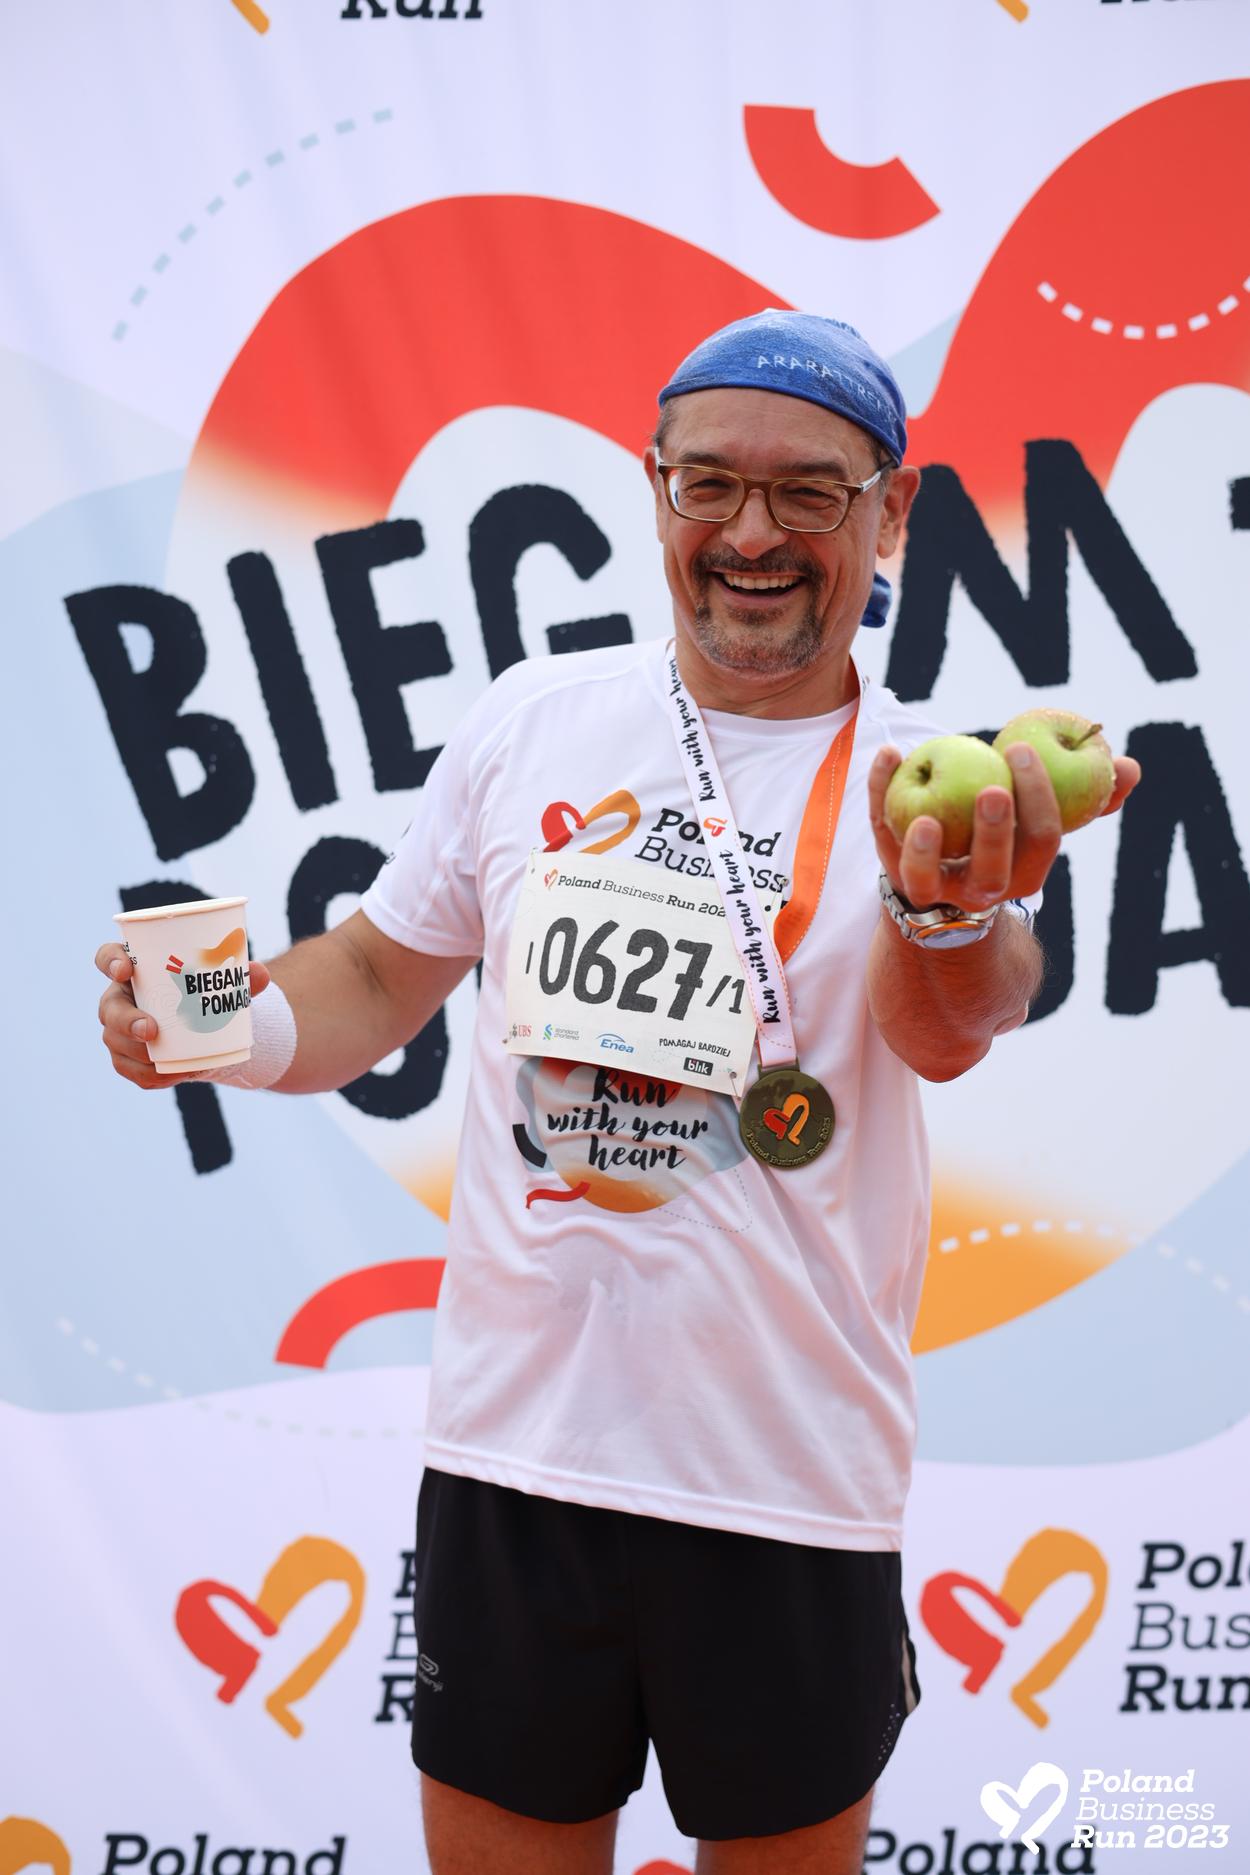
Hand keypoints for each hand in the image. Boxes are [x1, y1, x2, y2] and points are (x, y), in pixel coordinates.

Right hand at [95, 942, 270, 1089]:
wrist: (206, 1028)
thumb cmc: (206, 993)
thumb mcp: (224, 983)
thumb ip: (241, 977)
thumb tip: (259, 974)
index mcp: (136, 969)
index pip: (109, 958)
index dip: (111, 962)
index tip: (126, 970)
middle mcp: (120, 999)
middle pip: (110, 1008)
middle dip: (126, 1021)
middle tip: (151, 1030)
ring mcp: (120, 1031)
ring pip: (117, 1042)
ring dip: (139, 1054)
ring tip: (172, 1061)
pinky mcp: (128, 1058)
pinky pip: (132, 1070)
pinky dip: (152, 1075)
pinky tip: (172, 1075)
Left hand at [868, 741, 1140, 912]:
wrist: (944, 886)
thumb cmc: (1005, 839)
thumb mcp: (1041, 821)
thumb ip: (1087, 795)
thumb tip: (1130, 768)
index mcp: (1025, 872)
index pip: (1042, 839)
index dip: (1037, 797)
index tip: (1021, 749)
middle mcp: (981, 889)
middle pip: (993, 869)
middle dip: (995, 831)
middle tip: (992, 786)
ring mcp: (934, 889)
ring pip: (925, 881)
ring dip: (923, 851)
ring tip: (924, 815)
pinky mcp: (893, 871)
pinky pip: (882, 835)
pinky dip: (880, 795)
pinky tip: (887, 754)